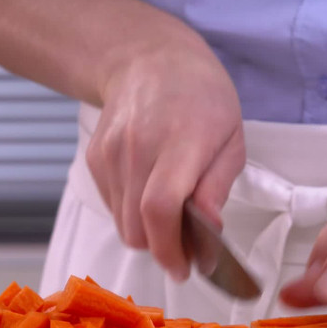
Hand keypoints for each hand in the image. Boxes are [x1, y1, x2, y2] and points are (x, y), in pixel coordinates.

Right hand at [87, 39, 245, 280]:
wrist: (149, 59)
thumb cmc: (202, 97)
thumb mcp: (232, 138)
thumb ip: (216, 188)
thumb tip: (209, 232)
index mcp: (180, 142)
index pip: (161, 209)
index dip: (171, 249)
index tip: (187, 268)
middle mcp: (137, 148)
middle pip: (136, 227)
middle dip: (162, 250)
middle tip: (187, 251)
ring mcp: (110, 153)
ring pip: (122, 223)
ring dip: (148, 234)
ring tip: (172, 219)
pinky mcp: (95, 158)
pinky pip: (112, 206)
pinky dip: (132, 214)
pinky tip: (151, 194)